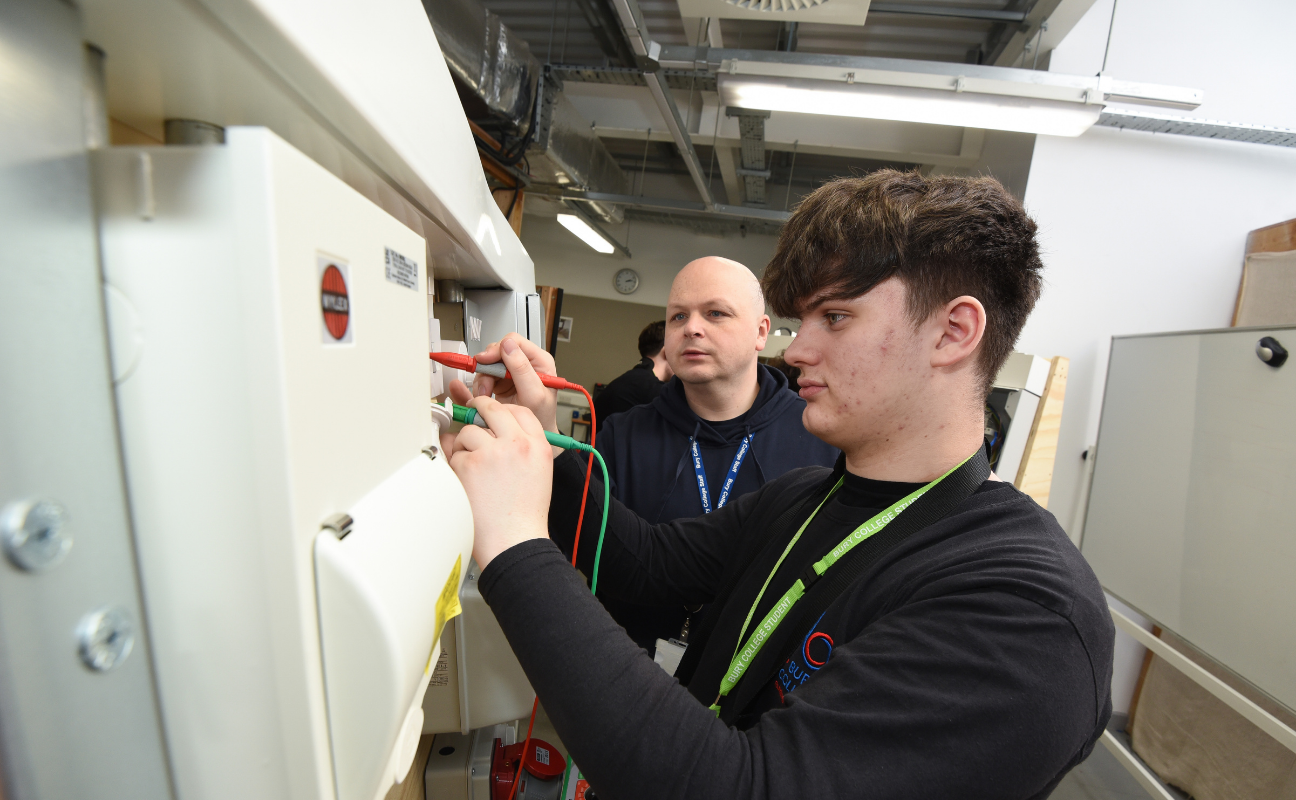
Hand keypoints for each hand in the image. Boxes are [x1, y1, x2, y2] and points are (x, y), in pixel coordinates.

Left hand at [443, 396, 551, 568]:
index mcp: (538, 445)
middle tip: (470, 415)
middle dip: (477, 410)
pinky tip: (468, 483)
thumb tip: (490, 431)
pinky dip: (456, 466)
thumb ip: (520, 448)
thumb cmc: (524, 515)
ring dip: (464, 445)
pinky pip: (454, 454)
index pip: (519, 410)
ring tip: (473, 469)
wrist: (515, 540)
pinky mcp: (469, 464)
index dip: (502, 410)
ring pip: (468, 431)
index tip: (492, 413)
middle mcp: (517, 444)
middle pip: (492, 409)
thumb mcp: (538, 473)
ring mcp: (492, 452)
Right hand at [446, 334, 559, 433]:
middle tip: (484, 386)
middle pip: (497, 352)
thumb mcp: (534, 394)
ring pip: (487, 364)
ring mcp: (511, 371)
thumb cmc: (541, 417)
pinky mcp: (500, 381)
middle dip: (487, 368)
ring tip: (485, 396)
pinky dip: (479, 386)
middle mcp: (524, 362)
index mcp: (539, 360)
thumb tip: (508, 345)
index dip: (497, 349)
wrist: (533, 433)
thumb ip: (522, 369)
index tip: (485, 360)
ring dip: (482, 380)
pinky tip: (480, 395)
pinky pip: (483, 376)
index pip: (514, 342)